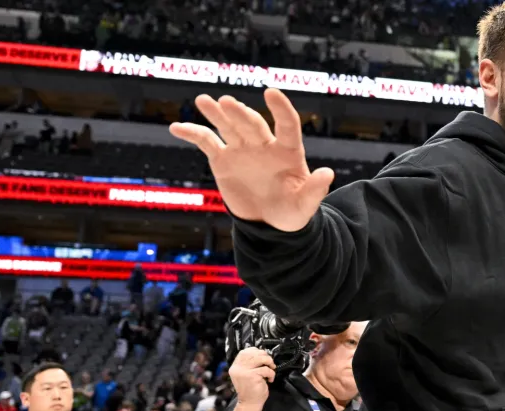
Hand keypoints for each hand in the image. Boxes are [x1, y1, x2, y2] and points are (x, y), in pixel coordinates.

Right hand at [169, 91, 333, 229]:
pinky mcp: (223, 160)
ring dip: (216, 114)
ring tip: (204, 101)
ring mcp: (242, 150)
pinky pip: (206, 142)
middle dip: (240, 114)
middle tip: (228, 102)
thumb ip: (315, 190)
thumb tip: (328, 173)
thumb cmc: (291, 213)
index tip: (271, 93)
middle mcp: (264, 145)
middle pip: (252, 124)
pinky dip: (192, 133)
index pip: (288, 125)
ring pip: (228, 126)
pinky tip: (176, 127)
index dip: (281, 109)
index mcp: (288, 152)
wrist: (268, 224)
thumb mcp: (305, 207)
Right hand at [228, 348, 276, 407]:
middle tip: (269, 364)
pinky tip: (269, 379)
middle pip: (254, 353)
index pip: (245, 351)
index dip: (256, 351)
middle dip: (265, 356)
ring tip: (270, 369)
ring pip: (261, 358)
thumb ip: (250, 364)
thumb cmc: (250, 390)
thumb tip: (262, 354)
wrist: (250, 403)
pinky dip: (271, 374)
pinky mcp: (252, 376)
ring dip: (269, 362)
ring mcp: (244, 371)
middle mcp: (238, 368)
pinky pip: (266, 369)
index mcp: (235, 366)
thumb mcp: (246, 374)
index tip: (263, 356)